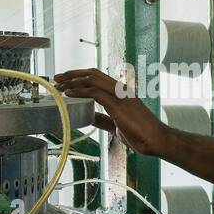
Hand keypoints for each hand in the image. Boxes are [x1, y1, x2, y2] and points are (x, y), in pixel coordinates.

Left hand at [53, 68, 170, 155]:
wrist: (157, 139)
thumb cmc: (141, 133)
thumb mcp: (117, 124)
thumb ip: (103, 119)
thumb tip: (90, 116)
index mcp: (121, 91)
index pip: (97, 76)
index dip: (80, 75)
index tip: (65, 79)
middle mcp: (120, 89)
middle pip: (92, 73)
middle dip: (72, 74)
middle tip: (56, 78)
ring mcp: (120, 95)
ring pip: (92, 79)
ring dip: (72, 81)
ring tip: (58, 85)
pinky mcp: (118, 104)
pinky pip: (95, 93)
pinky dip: (79, 91)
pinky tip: (69, 94)